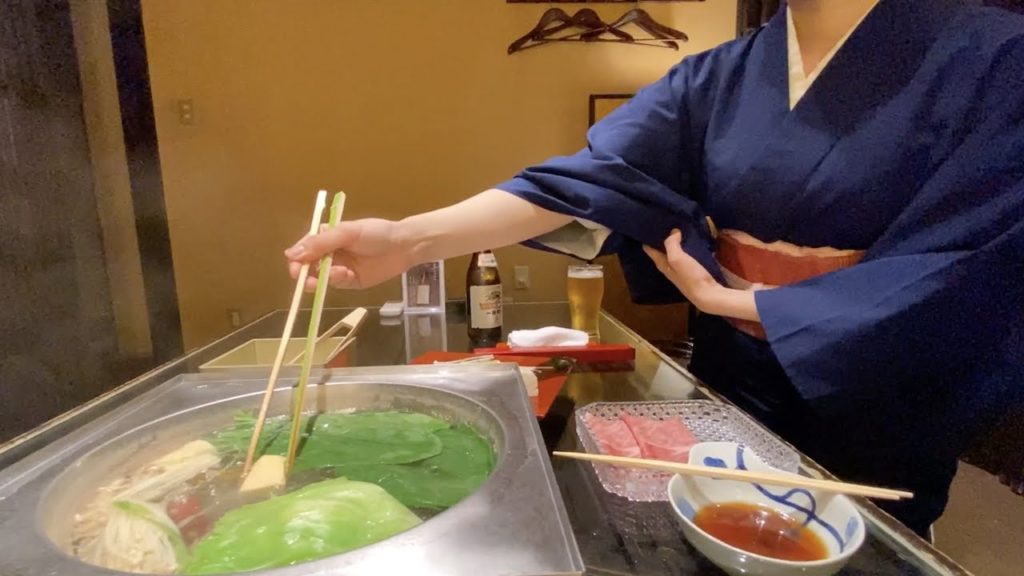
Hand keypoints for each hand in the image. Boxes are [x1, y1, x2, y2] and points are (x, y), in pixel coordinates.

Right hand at [284, 218, 412, 290]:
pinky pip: (336, 285)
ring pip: (320, 278)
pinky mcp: (350, 281)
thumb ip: (320, 243)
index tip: (296, 268)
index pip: (303, 248)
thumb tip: (291, 254)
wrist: (404, 246)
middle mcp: (329, 252)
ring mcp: (339, 267)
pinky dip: (338, 281)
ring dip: (325, 278)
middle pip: (307, 266)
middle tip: (310, 281)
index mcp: (326, 236)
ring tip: (341, 272)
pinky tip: (349, 274)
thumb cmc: (377, 233)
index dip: (296, 259)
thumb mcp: (347, 232)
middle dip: (307, 275)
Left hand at [643, 229, 760, 321]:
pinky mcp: (690, 272)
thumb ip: (672, 244)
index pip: (648, 248)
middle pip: (660, 250)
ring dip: (675, 242)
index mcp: (661, 264)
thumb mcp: (677, 258)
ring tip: (680, 229)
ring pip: (673, 253)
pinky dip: (685, 248)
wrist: (708, 295)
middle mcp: (667, 267)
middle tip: (667, 223)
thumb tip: (673, 232)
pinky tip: (691, 242)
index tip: (650, 225)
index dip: (648, 237)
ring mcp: (679, 271)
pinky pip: (685, 256)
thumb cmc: (690, 277)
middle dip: (662, 238)